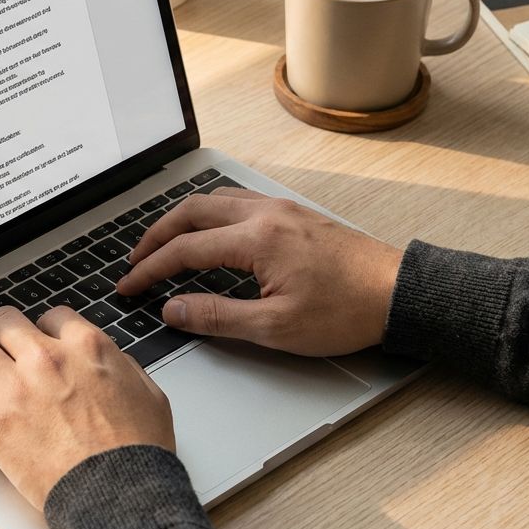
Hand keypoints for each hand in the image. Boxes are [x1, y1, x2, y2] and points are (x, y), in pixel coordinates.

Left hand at [0, 306, 173, 510]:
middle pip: (5, 322)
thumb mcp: (148, 395)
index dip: (44, 329)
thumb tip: (109, 361)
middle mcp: (47, 359)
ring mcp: (16, 389)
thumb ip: (123, 368)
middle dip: (1, 332)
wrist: (117, 494)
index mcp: (86, 347)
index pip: (52, 316)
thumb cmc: (136, 452)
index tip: (40, 340)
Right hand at [116, 187, 402, 355]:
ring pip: (214, 200)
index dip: (150, 269)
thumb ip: (216, 316)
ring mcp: (280, 209)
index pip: (185, 250)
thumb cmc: (345, 312)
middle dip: (156, 236)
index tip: (129, 286)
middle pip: (191, 212)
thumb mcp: (275, 327)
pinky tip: (208, 232)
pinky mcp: (294, 214)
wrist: (398, 294)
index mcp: (256, 240)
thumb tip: (173, 309)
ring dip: (181, 220)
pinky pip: (237, 201)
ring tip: (163, 244)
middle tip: (135, 261)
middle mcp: (264, 214)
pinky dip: (209, 213)